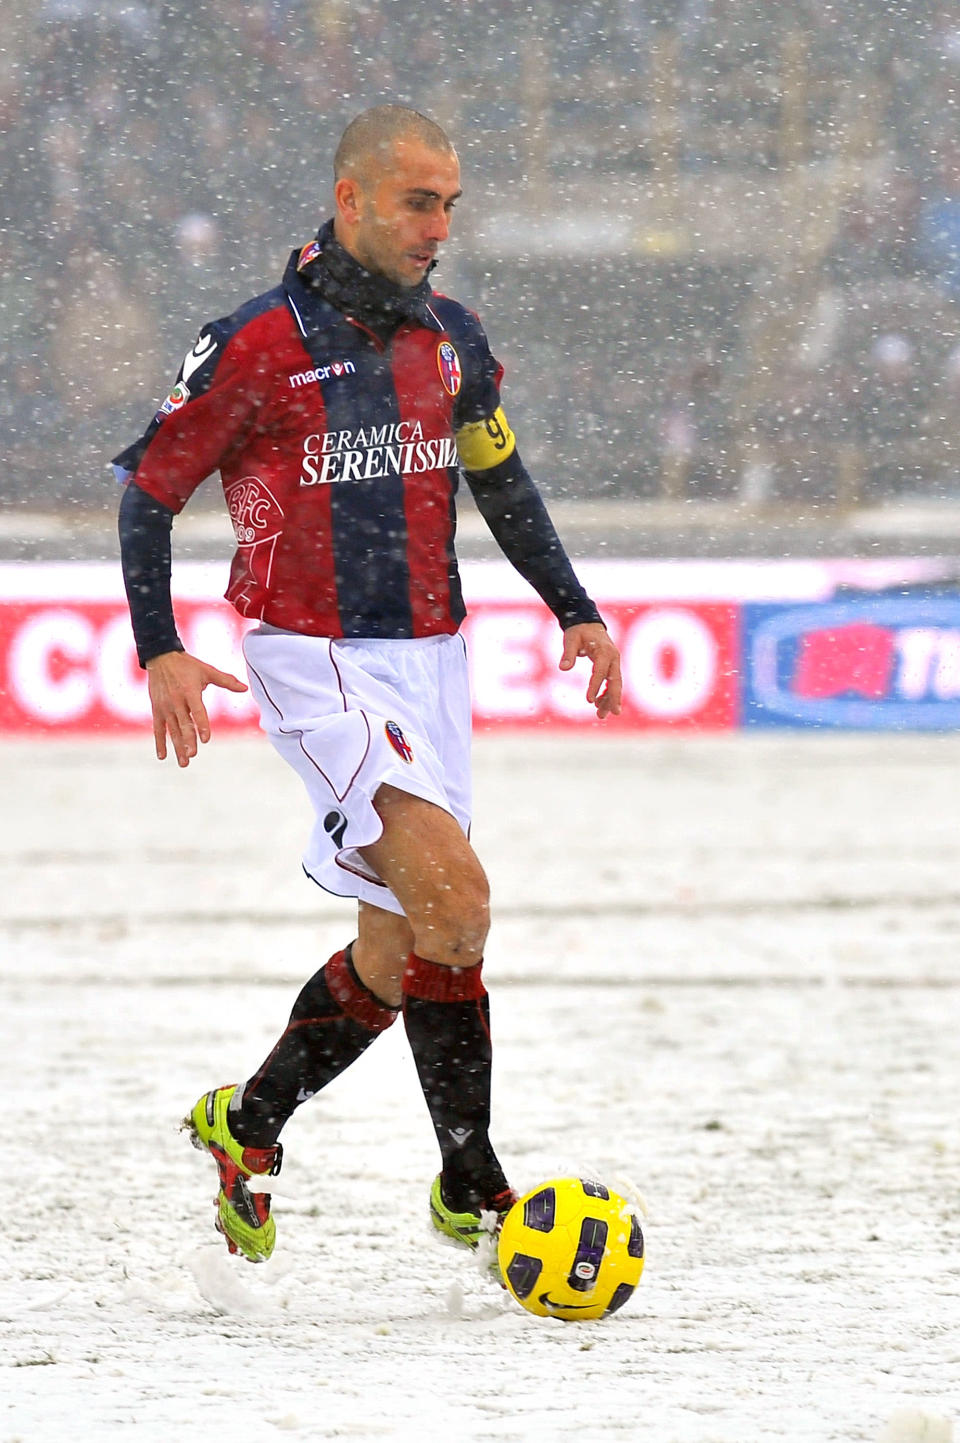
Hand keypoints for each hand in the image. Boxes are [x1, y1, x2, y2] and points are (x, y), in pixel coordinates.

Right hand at [145, 650, 247, 766]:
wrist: (161, 658)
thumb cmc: (188, 665)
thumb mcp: (207, 671)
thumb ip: (226, 681)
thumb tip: (244, 688)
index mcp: (190, 691)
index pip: (197, 711)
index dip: (201, 725)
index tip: (206, 739)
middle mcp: (176, 701)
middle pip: (183, 724)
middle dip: (188, 741)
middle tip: (192, 755)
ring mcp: (165, 706)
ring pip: (172, 730)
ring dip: (177, 747)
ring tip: (184, 762)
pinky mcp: (157, 709)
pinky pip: (158, 729)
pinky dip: (159, 742)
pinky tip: (163, 756)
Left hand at [559, 623, 621, 718]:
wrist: (587, 623)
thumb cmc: (578, 631)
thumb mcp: (570, 639)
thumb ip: (568, 653)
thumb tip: (563, 668)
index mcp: (605, 651)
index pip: (601, 672)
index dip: (595, 687)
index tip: (589, 701)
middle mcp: (613, 658)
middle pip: (616, 681)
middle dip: (614, 698)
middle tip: (613, 713)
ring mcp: (614, 662)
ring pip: (615, 684)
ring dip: (610, 700)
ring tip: (601, 715)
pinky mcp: (611, 666)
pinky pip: (611, 682)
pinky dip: (607, 693)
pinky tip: (599, 704)